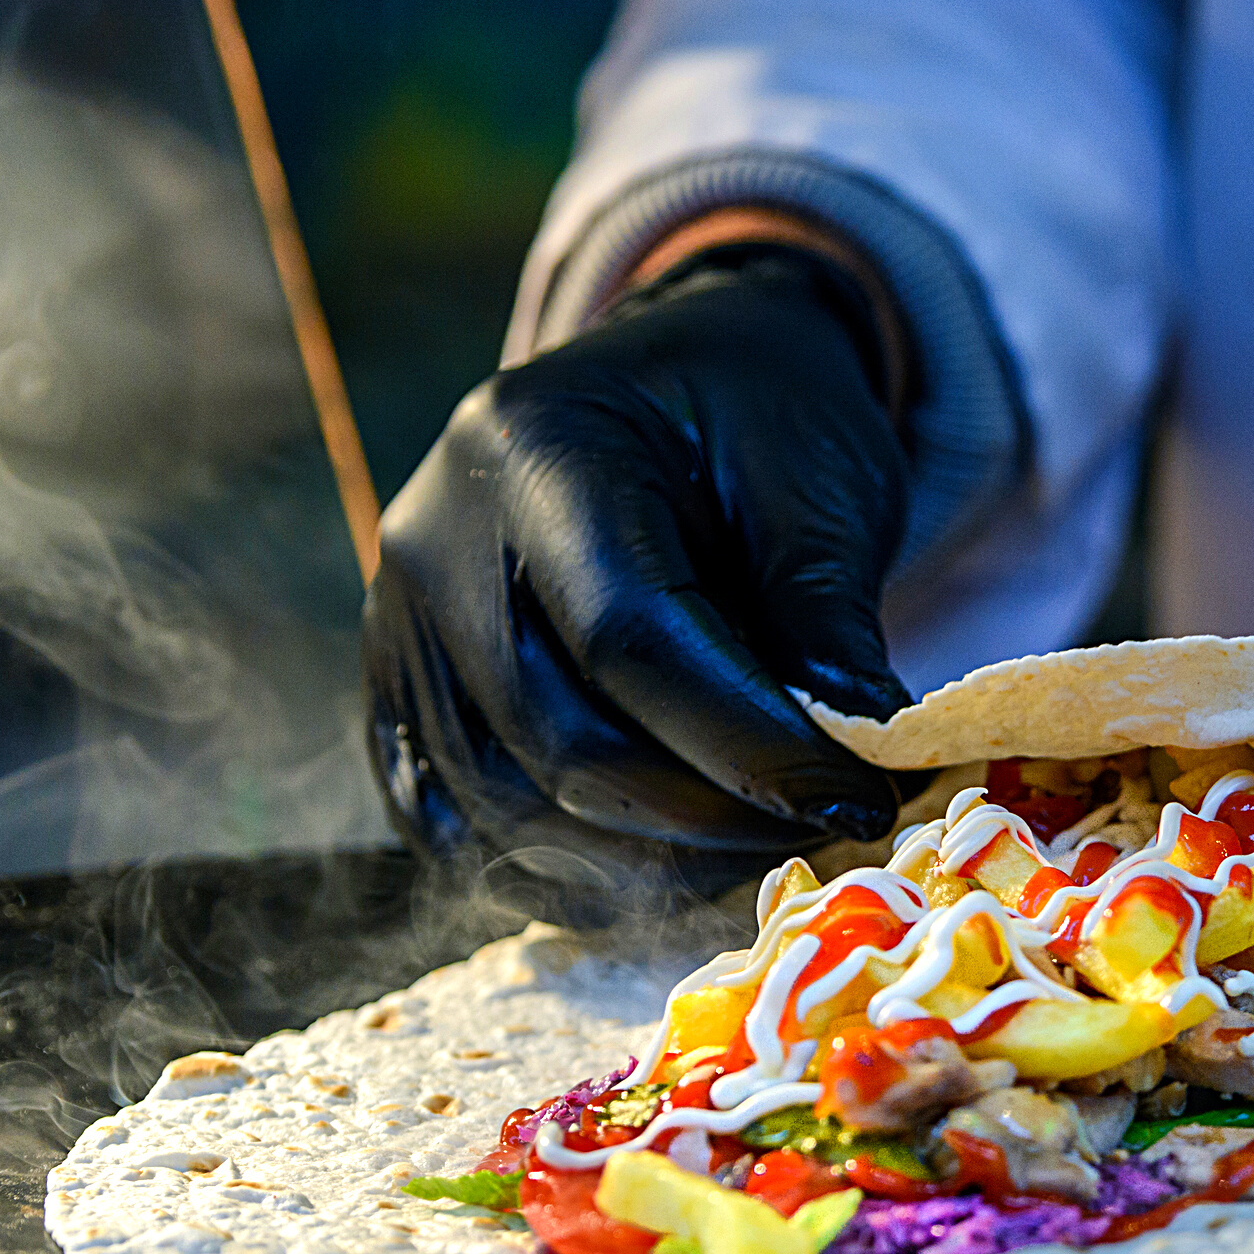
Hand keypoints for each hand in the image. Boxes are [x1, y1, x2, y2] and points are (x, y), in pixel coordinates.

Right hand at [364, 241, 915, 884]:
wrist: (676, 383)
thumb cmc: (756, 418)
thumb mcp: (819, 485)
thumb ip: (828, 628)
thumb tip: (856, 777)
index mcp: (538, 450)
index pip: (631, 641)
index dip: (749, 745)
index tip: (855, 800)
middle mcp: (434, 540)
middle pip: (560, 740)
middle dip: (708, 816)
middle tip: (823, 828)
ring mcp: (398, 622)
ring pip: (505, 807)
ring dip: (645, 862)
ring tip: (760, 846)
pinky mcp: (399, 689)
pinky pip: (452, 821)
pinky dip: (559, 870)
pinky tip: (664, 868)